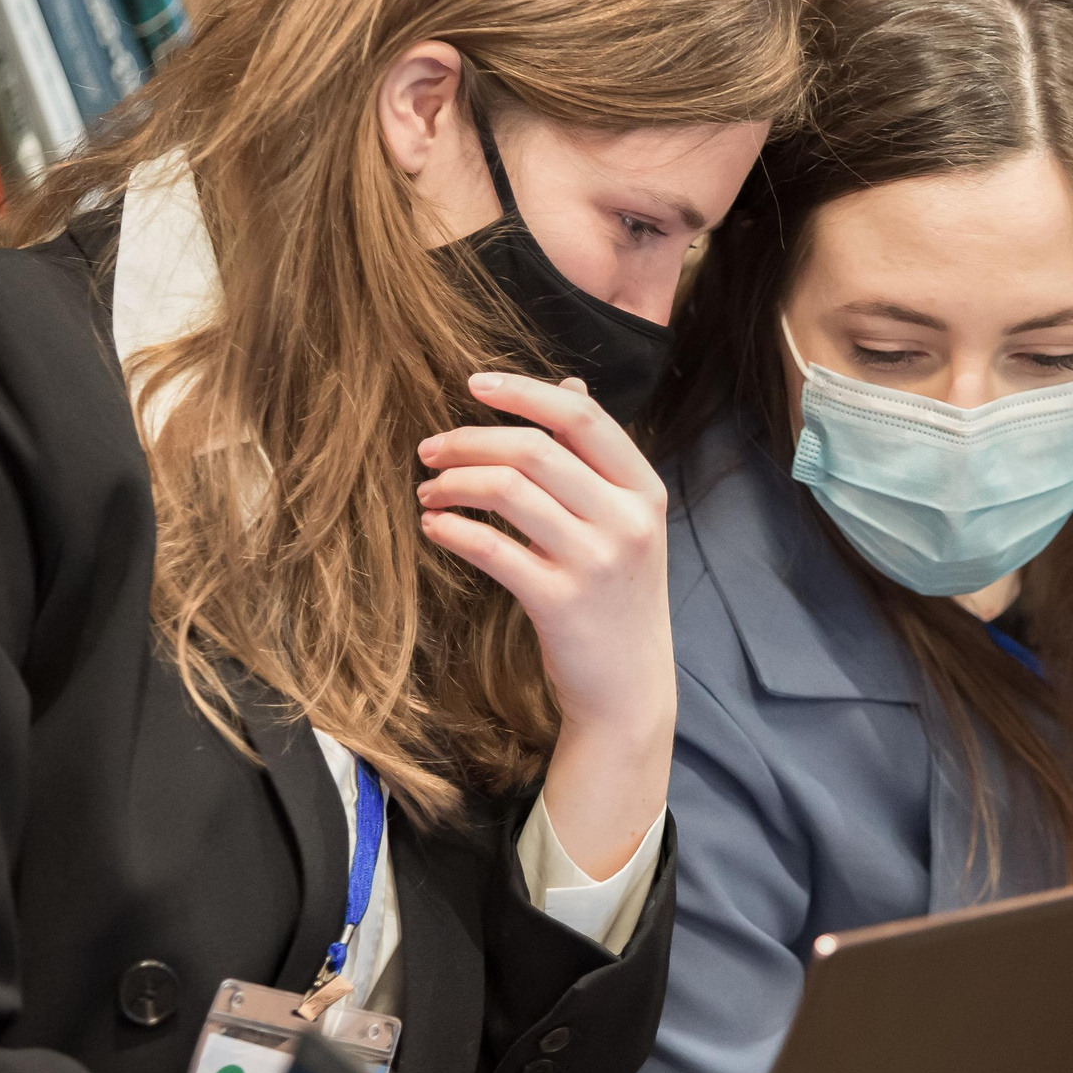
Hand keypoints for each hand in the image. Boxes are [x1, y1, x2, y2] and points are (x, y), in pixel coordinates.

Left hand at [418, 373, 672, 876]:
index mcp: (644, 490)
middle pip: (535, 450)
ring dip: (455, 483)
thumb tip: (569, 382)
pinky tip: (434, 527)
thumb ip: (597, 458)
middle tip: (428, 450)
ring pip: (510, 491)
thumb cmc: (618, 598)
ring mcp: (596, 562)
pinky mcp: (560, 603)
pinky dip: (453, 530)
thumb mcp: (626, 521)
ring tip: (427, 491)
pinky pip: (492, 549)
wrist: (629, 689)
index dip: (524, 391)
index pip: (582, 416)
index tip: (472, 383)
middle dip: (469, 440)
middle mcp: (627, 520)